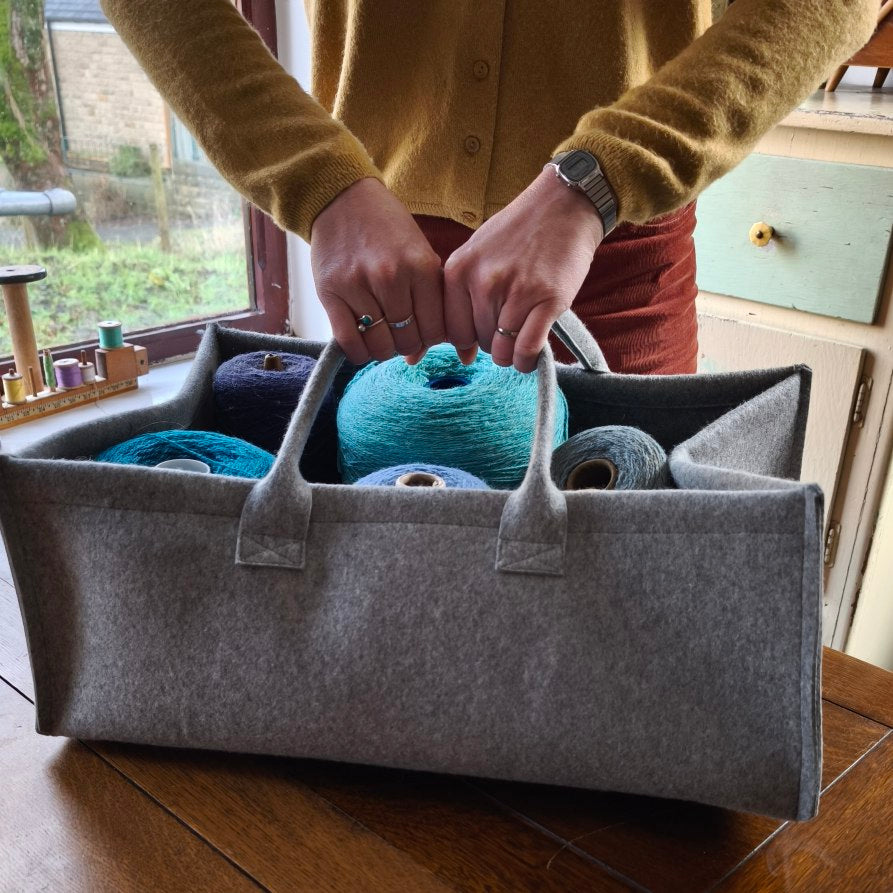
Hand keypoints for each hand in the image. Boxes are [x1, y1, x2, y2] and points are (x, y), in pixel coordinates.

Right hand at [310, 178, 444, 364]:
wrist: (342, 200)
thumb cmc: (387, 230)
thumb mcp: (419, 254)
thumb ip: (429, 300)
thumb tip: (422, 356)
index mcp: (421, 266)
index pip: (435, 329)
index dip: (431, 338)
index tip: (423, 332)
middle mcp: (391, 277)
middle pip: (408, 340)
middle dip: (408, 344)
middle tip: (401, 333)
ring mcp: (358, 285)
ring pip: (380, 345)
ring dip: (383, 349)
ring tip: (381, 335)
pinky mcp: (330, 293)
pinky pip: (349, 341)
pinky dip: (358, 352)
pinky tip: (362, 342)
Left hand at [443, 167, 604, 372]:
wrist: (563, 206)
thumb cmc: (519, 233)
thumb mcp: (477, 255)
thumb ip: (463, 298)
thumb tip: (463, 356)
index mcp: (459, 270)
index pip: (452, 331)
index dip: (468, 340)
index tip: (483, 333)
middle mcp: (483, 281)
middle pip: (479, 341)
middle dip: (493, 341)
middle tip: (510, 326)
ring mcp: (516, 291)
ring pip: (502, 350)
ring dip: (512, 353)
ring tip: (522, 339)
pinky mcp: (548, 300)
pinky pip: (527, 348)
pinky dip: (527, 360)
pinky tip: (531, 355)